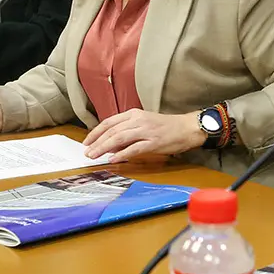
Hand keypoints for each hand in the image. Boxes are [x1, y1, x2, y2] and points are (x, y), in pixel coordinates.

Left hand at [82, 109, 205, 162]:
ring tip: (95, 156)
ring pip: (120, 138)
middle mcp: (138, 120)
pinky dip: (122, 154)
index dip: (96, 132)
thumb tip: (110, 146)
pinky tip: (113, 159)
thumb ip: (127, 132)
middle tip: (87, 152)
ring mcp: (146, 131)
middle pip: (112, 131)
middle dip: (97, 142)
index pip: (109, 122)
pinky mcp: (154, 142)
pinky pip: (134, 148)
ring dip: (104, 148)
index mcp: (134, 114)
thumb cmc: (166, 127)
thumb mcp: (144, 124)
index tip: (86, 142)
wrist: (187, 128)